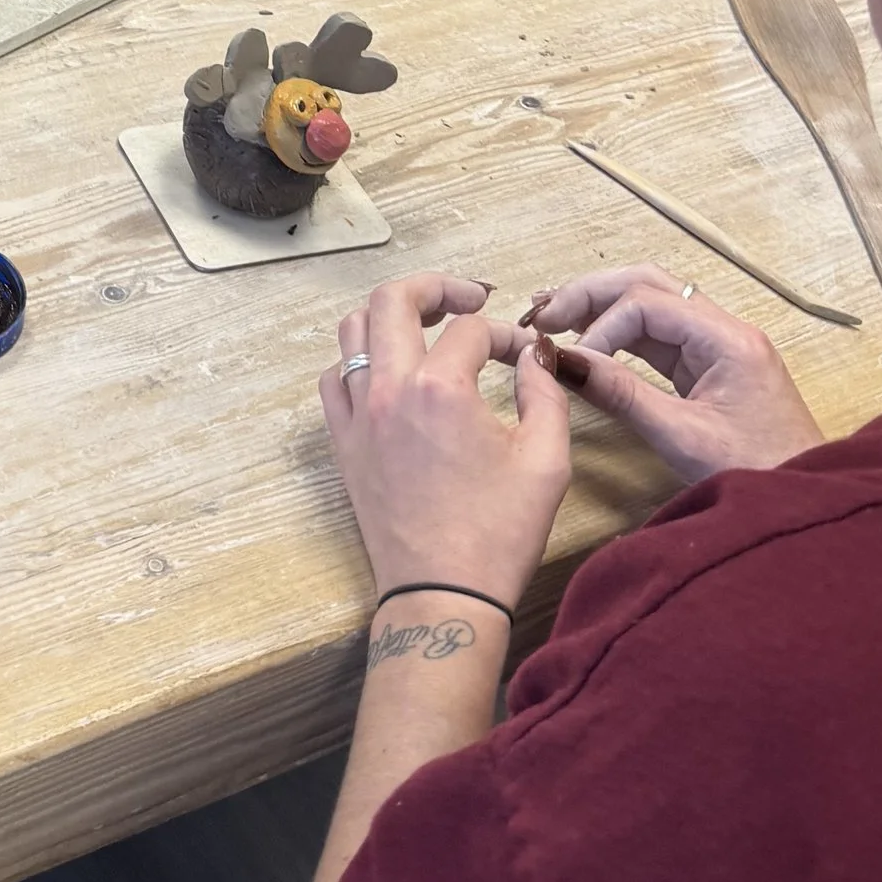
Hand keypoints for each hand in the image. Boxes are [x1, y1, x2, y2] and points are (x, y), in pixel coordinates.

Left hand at [319, 274, 573, 609]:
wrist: (443, 595)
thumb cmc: (499, 533)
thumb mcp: (547, 461)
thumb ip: (545, 393)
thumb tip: (534, 354)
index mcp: (439, 388)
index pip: (471, 328)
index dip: (505, 332)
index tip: (524, 353)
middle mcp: (388, 389)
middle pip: (392, 298)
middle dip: (433, 286)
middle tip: (467, 298)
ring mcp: (356, 415)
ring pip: (353, 330)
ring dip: (390, 316)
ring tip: (426, 326)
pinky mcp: (342, 443)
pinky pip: (334, 378)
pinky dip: (359, 361)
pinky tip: (389, 374)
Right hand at [523, 265, 822, 482]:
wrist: (806, 504)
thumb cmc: (754, 473)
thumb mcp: (681, 437)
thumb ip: (621, 394)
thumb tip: (561, 361)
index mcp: (728, 339)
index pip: (646, 302)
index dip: (599, 324)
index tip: (571, 360)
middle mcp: (726, 329)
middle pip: (649, 283)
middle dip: (592, 293)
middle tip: (543, 313)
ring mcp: (721, 345)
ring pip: (654, 302)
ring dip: (603, 306)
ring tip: (556, 318)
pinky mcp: (713, 365)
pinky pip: (661, 333)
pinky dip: (622, 332)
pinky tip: (590, 340)